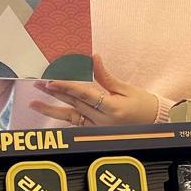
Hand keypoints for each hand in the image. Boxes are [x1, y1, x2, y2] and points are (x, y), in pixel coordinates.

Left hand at [31, 55, 159, 126]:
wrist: (155, 123)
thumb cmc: (143, 104)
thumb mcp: (126, 88)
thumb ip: (106, 76)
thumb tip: (93, 59)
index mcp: (112, 108)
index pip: (84, 95)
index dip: (66, 88)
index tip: (51, 82)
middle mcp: (103, 121)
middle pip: (74, 105)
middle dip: (55, 94)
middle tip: (38, 85)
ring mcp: (98, 129)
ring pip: (71, 117)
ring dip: (51, 110)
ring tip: (35, 104)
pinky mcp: (96, 132)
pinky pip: (77, 124)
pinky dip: (64, 117)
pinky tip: (52, 112)